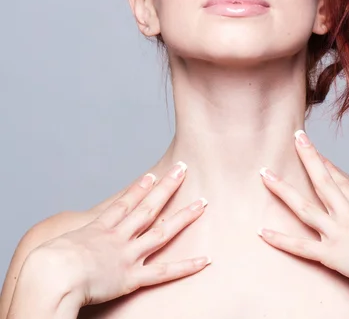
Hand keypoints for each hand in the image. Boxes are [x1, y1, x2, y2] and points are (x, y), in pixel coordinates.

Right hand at [32, 162, 210, 306]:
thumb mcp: (53, 245)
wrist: (52, 274)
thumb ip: (65, 244)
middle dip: (167, 187)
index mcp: (98, 229)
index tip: (151, 176)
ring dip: (184, 217)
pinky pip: (164, 272)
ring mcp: (127, 255)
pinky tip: (205, 260)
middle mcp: (118, 238)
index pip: (124, 205)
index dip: (138, 189)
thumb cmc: (45, 263)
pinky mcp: (132, 277)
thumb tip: (58, 249)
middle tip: (183, 169)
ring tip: (202, 203)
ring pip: (162, 232)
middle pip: (148, 208)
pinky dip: (186, 267)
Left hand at [257, 130, 348, 290]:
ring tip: (265, 175)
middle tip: (295, 137)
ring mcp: (337, 232)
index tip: (316, 152)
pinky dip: (281, 240)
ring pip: (304, 207)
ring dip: (283, 190)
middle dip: (308, 157)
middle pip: (323, 181)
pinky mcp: (331, 255)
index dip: (327, 165)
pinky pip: (301, 246)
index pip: (342, 182)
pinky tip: (262, 232)